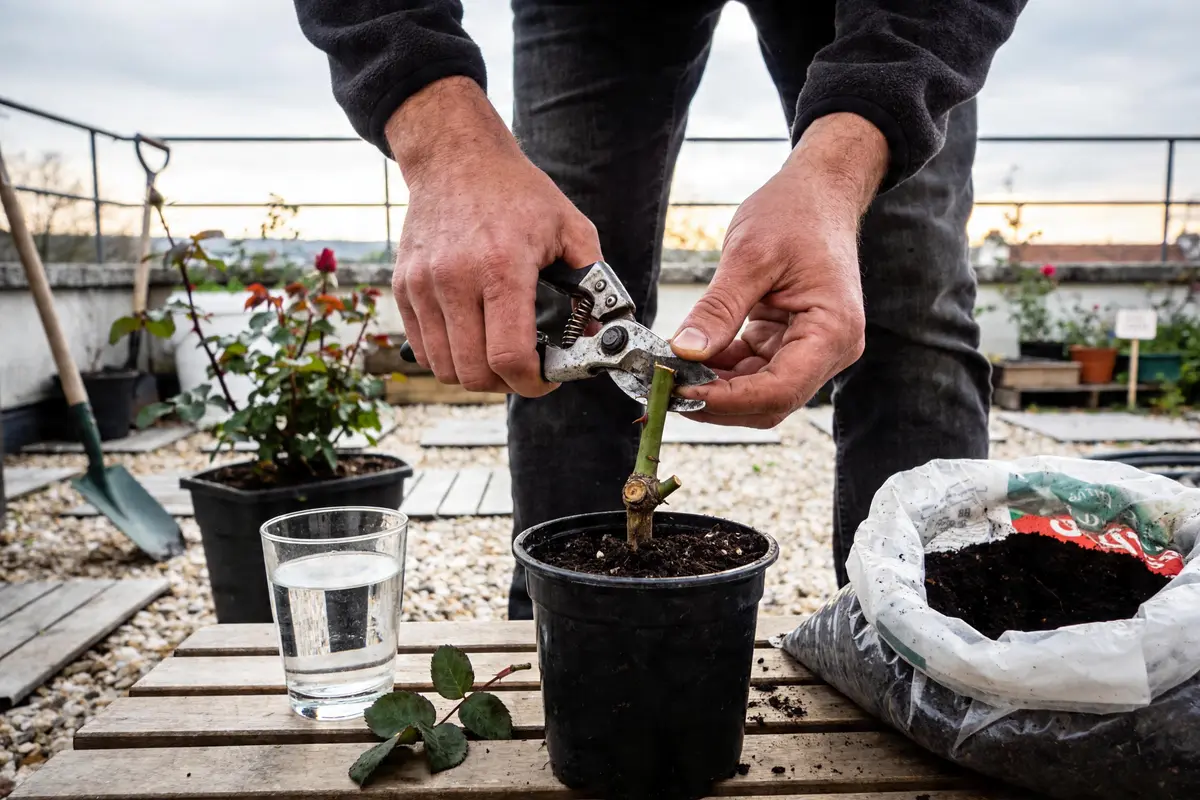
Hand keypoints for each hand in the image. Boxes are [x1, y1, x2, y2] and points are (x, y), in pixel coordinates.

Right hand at [386, 77, 601, 395]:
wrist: (455, 157)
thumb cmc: (514, 191)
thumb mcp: (569, 226)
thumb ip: (592, 278)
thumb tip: (599, 327)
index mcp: (501, 267)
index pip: (509, 355)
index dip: (532, 383)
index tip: (546, 379)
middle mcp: (455, 279)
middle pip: (474, 372)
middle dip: (505, 383)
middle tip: (524, 369)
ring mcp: (423, 285)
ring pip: (443, 368)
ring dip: (474, 374)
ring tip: (496, 354)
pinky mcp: (403, 287)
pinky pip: (422, 348)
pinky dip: (447, 357)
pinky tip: (470, 339)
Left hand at [669, 113, 887, 427]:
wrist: (818, 192)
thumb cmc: (797, 213)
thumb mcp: (750, 255)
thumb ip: (718, 308)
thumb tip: (685, 352)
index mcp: (832, 331)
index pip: (778, 390)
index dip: (727, 399)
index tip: (681, 390)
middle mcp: (829, 349)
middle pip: (769, 401)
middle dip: (717, 400)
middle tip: (666, 389)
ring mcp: (810, 348)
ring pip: (758, 392)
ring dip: (715, 388)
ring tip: (672, 373)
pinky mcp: (790, 342)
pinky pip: (753, 371)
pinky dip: (721, 370)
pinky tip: (691, 359)